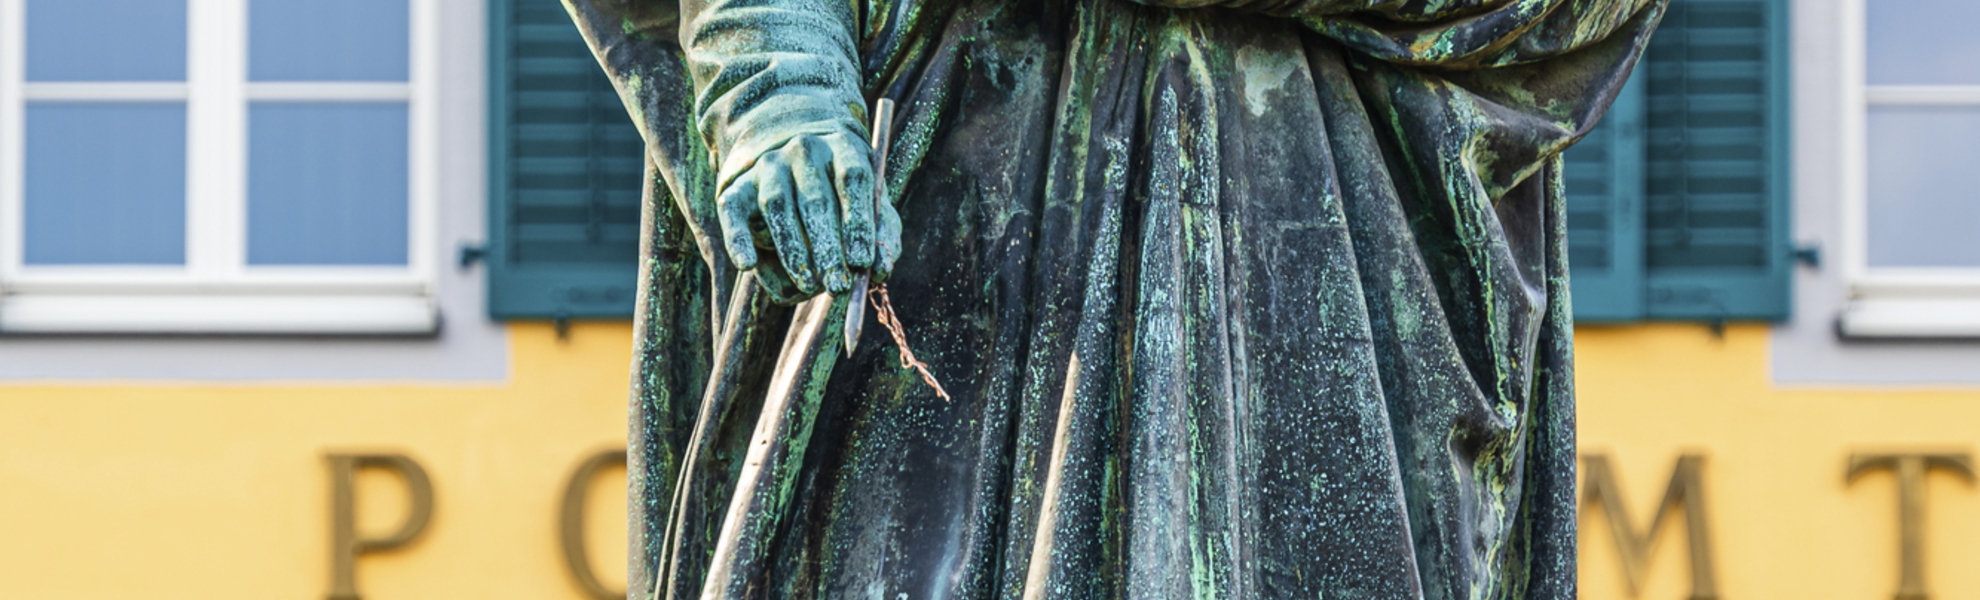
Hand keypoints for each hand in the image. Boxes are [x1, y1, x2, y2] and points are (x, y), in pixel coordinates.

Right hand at [716, 131, 901, 303]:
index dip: (858, 222)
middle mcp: (804, 150)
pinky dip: (738, 240)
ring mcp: (767, 166)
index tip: (862, 262)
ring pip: (778, 208)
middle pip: (816, 201)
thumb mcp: (870, 203)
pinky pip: (734, 214)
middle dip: (827, 248)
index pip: (853, 180)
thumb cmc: (842, 191)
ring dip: (793, 251)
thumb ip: (882, 236)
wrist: (787, 150)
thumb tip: (880, 272)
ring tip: (809, 286)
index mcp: (843, 147)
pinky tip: (747, 264)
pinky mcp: (737, 187)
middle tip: (838, 286)